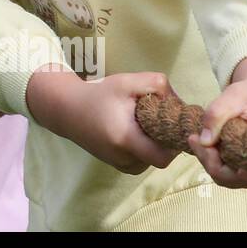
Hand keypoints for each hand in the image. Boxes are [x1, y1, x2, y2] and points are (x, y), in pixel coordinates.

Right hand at [33, 69, 181, 175]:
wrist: (68, 109)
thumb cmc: (98, 95)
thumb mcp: (126, 82)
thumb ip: (156, 84)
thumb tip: (178, 101)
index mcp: (126, 139)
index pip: (164, 156)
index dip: (174, 143)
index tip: (173, 125)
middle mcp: (123, 158)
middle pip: (160, 157)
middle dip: (165, 141)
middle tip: (160, 120)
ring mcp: (120, 165)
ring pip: (151, 160)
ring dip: (154, 144)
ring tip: (144, 123)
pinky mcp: (117, 165)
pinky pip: (141, 161)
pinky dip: (144, 148)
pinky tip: (136, 131)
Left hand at [188, 54, 246, 189]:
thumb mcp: (233, 96)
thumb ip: (217, 115)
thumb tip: (204, 142)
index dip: (229, 168)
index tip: (205, 145)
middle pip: (240, 180)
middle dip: (212, 163)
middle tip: (194, 138)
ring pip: (232, 179)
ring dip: (210, 162)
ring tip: (196, 138)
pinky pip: (230, 172)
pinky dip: (213, 160)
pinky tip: (203, 142)